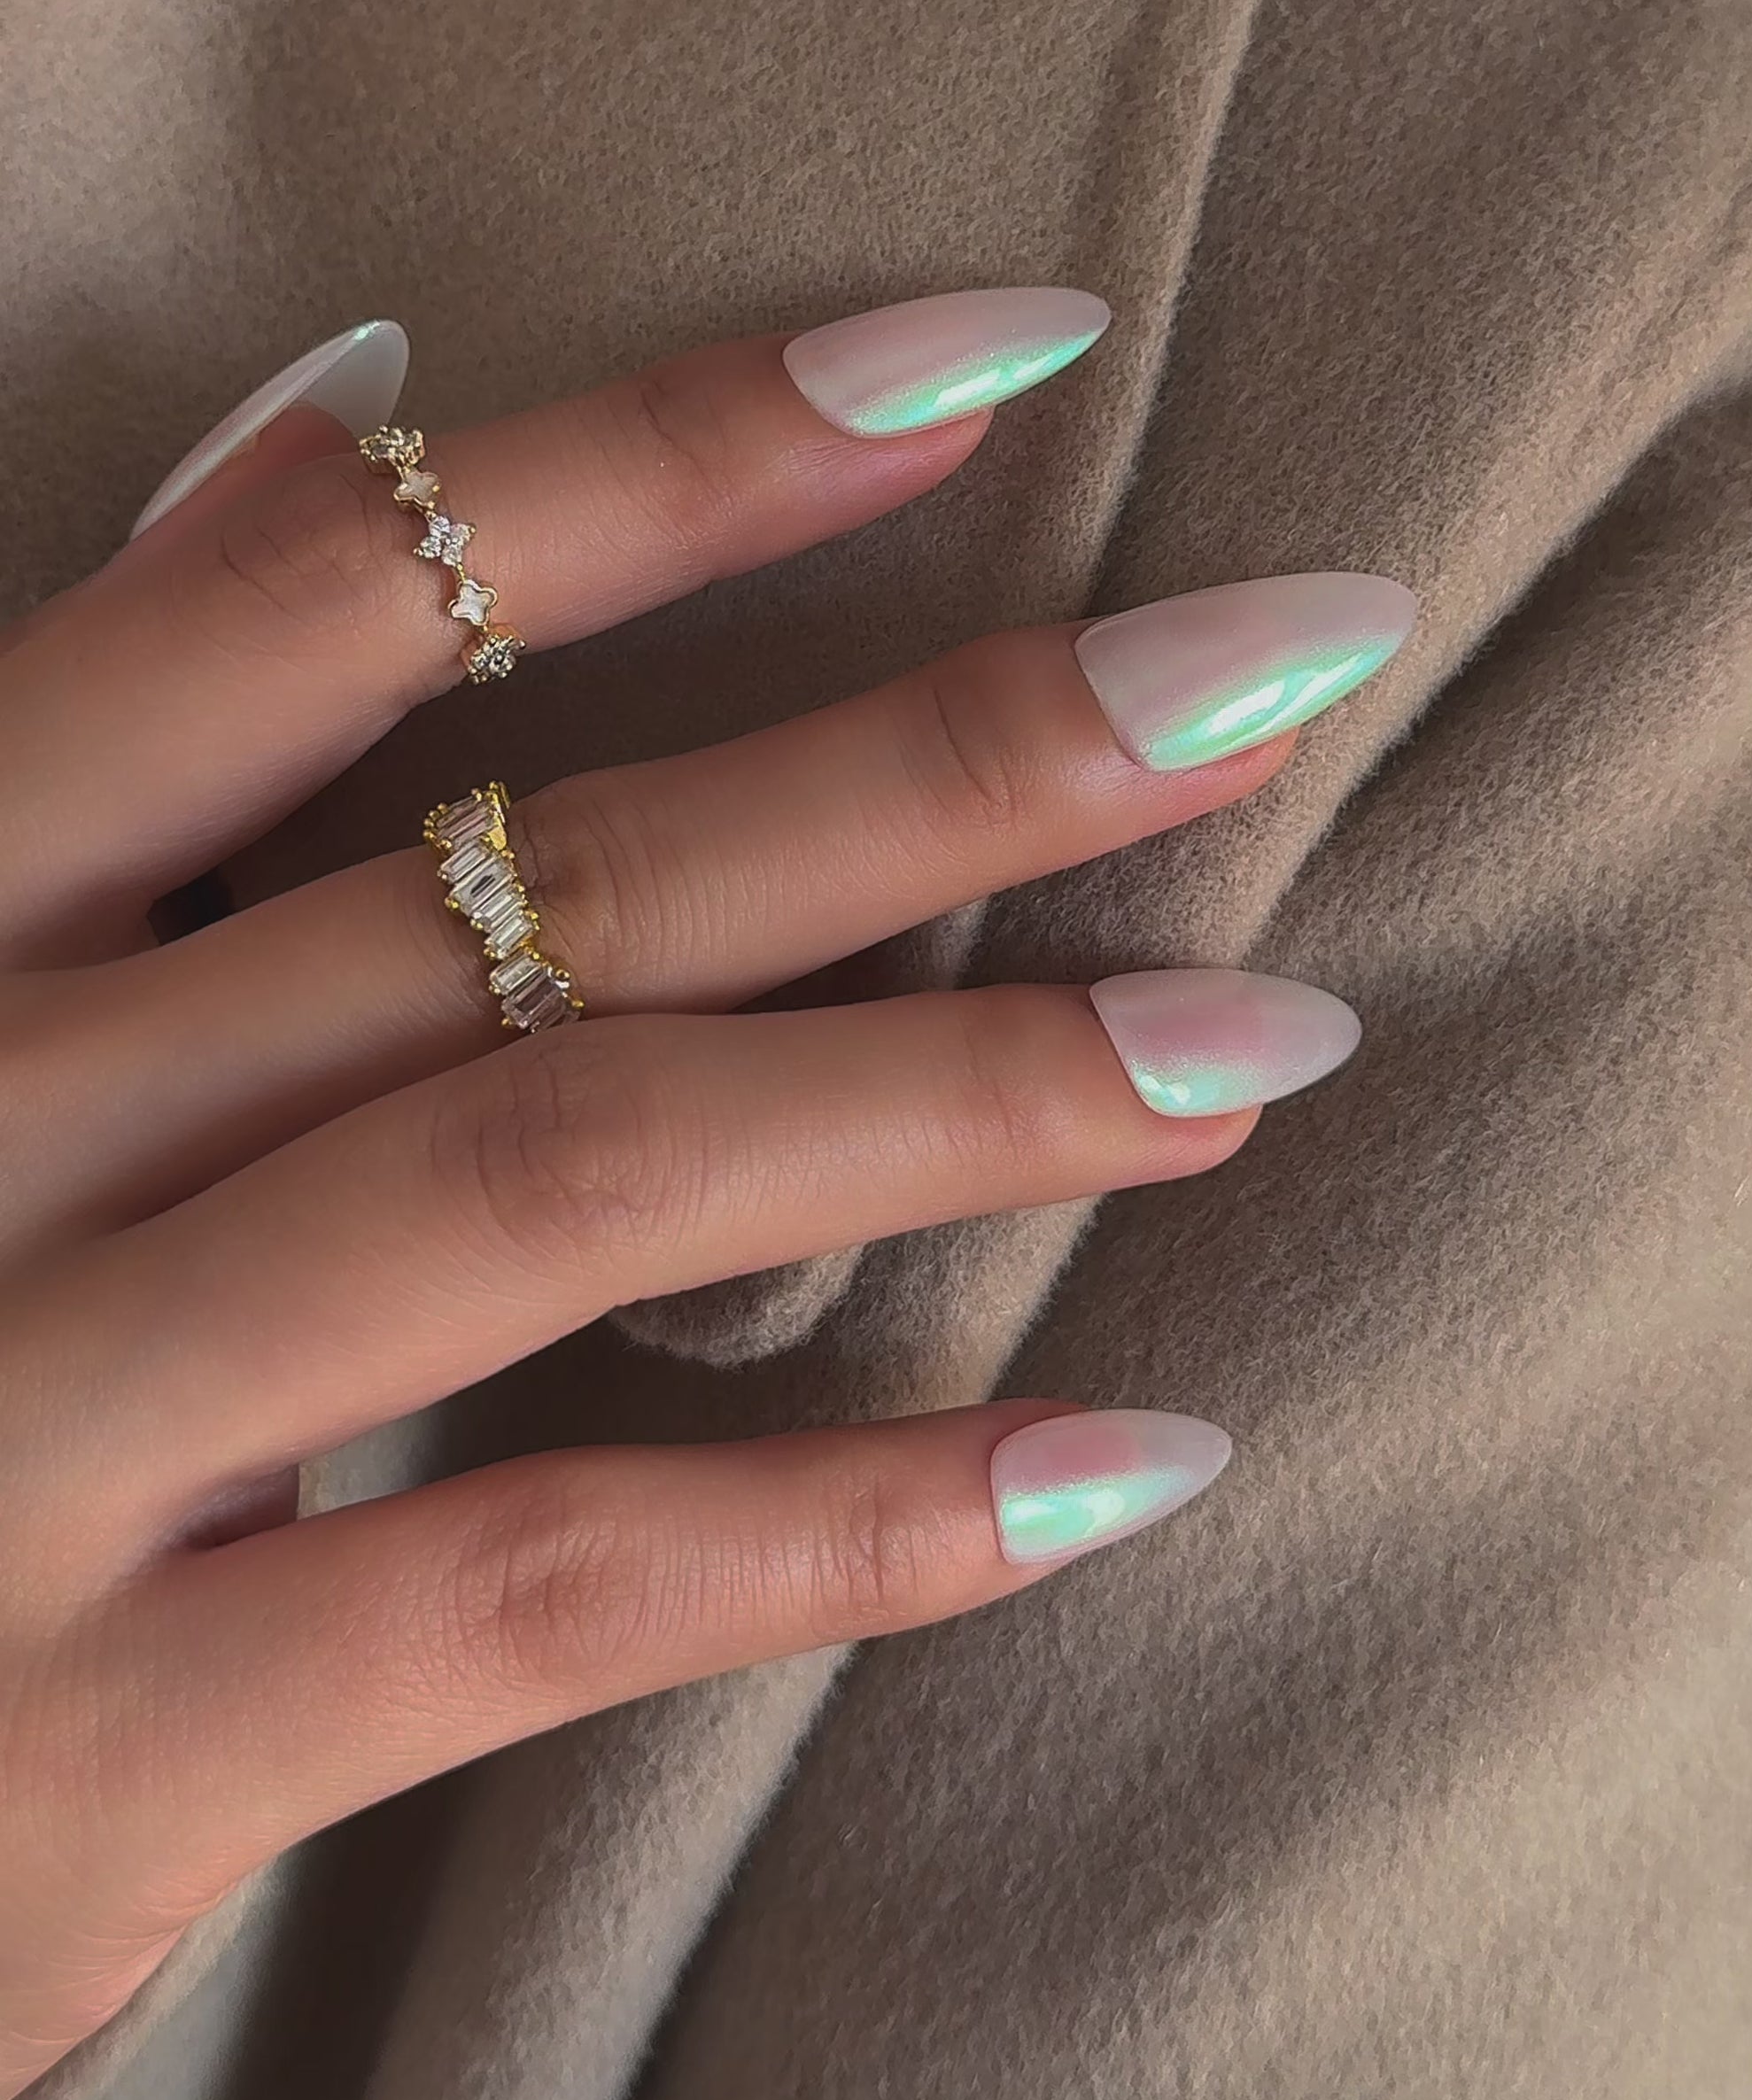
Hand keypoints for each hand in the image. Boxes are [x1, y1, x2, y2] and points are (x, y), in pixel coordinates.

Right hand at [0, 288, 1410, 2099]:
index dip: (672, 458)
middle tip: (1279, 665)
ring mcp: (25, 1422)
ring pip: (562, 1183)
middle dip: (939, 764)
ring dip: (953, 1098)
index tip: (999, 355)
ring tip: (1254, 1044)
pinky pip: (530, 1585)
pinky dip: (846, 1523)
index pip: (330, 603)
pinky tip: (1117, 1461)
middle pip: (535, 885)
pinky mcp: (97, 1743)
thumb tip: (352, 384)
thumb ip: (128, 705)